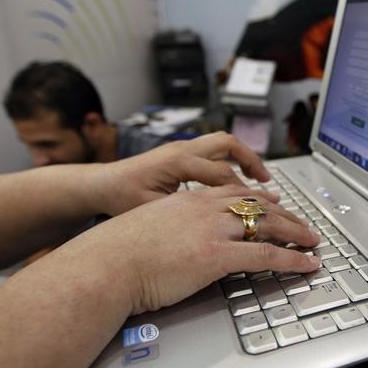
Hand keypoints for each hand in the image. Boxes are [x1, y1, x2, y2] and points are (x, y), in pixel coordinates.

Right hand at [75, 184, 320, 313]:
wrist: (104, 265)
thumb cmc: (116, 253)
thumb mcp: (148, 228)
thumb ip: (171, 227)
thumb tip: (178, 240)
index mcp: (188, 199)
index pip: (234, 193)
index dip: (259, 198)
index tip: (275, 202)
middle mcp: (204, 208)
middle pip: (257, 205)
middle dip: (286, 215)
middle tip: (303, 223)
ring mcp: (212, 230)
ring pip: (268, 225)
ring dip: (296, 233)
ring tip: (313, 240)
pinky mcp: (217, 256)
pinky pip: (267, 255)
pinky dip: (293, 259)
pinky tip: (307, 263)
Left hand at [89, 132, 271, 216]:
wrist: (99, 186)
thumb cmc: (120, 199)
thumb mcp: (152, 210)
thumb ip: (183, 212)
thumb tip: (215, 224)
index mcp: (177, 161)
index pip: (223, 173)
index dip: (243, 194)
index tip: (259, 211)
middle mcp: (182, 149)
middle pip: (228, 146)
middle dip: (252, 162)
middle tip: (268, 183)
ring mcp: (181, 148)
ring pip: (222, 144)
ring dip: (242, 158)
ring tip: (259, 178)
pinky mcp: (179, 154)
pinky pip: (212, 151)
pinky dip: (228, 162)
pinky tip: (235, 181)